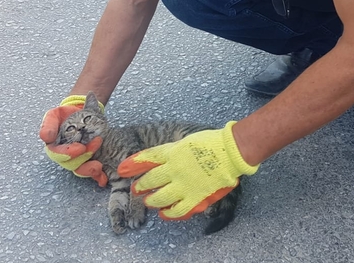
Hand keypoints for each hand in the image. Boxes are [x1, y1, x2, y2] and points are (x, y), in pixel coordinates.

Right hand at [39, 95, 107, 186]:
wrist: (79, 112)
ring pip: (80, 170)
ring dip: (90, 169)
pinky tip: (103, 179)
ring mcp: (76, 159)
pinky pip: (91, 171)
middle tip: (97, 142)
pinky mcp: (88, 160)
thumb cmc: (64, 115)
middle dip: (84, 157)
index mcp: (54, 147)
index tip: (80, 148)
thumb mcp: (54, 115)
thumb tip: (46, 137)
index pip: (57, 154)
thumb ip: (49, 125)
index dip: (68, 153)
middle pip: (71, 164)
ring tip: (99, 166)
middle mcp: (64, 156)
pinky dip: (97, 176)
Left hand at [117, 121, 258, 219]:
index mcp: (172, 152)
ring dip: (152, 200)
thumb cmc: (211, 143)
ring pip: (160, 198)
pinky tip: (164, 213)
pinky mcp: (195, 196)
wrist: (231, 152)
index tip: (122, 169)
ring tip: (149, 201)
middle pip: (150, 180)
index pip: (147, 158)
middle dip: (141, 185)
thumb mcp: (185, 141)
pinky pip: (177, 210)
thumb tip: (156, 158)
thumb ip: (170, 151)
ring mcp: (184, 184)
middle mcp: (174, 169)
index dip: (133, 164)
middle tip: (137, 189)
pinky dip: (169, 213)